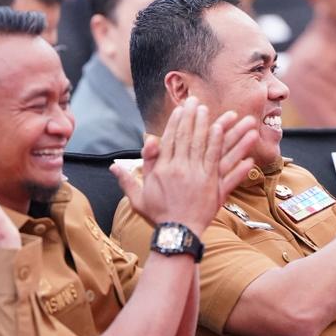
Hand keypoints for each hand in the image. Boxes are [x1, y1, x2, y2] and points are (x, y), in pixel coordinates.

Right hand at [113, 99, 255, 231]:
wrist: (177, 234)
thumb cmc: (158, 217)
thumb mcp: (138, 198)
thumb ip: (128, 179)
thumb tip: (114, 166)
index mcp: (162, 169)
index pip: (169, 140)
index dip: (174, 123)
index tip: (179, 109)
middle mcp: (178, 168)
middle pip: (185, 137)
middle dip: (190, 117)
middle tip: (195, 101)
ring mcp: (195, 175)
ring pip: (201, 144)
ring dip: (205, 125)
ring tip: (208, 110)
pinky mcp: (211, 183)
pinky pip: (216, 159)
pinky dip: (218, 144)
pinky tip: (221, 131)